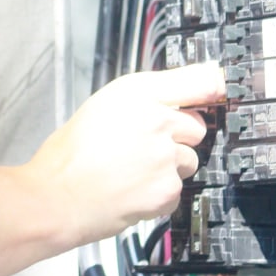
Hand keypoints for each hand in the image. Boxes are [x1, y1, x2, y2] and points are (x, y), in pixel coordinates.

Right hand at [25, 63, 225, 246]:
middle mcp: (156, 119)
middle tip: (144, 145)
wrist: (57, 195)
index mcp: (135, 92)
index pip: (199, 80)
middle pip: (197, 126)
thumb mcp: (102, 106)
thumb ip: (145, 99)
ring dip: (169, 167)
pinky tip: (132, 189)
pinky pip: (177, 189)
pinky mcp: (168, 189)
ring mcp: (165, 156)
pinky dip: (160, 193)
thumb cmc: (71, 152)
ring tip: (132, 171)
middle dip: (178, 136)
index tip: (218, 90)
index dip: (213, 86)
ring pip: (188, 160)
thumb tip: (186, 90)